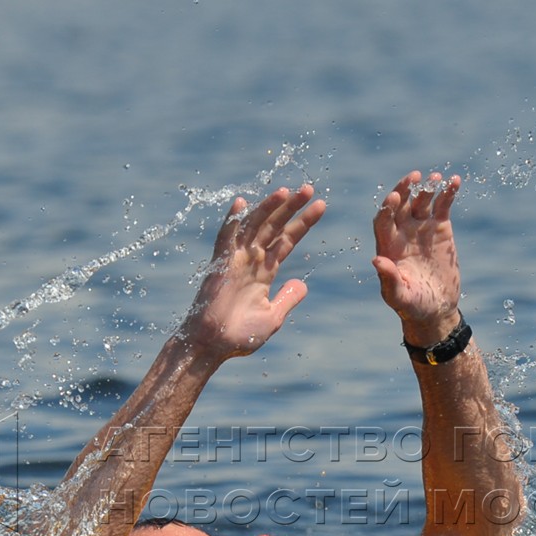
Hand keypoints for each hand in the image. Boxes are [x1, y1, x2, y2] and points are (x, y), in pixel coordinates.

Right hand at [182, 184, 324, 359]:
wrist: (214, 347)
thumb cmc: (240, 336)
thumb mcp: (273, 316)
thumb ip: (288, 298)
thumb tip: (303, 284)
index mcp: (264, 271)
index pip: (286, 240)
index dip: (303, 223)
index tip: (321, 206)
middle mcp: (251, 260)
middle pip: (274, 227)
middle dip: (291, 208)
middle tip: (309, 188)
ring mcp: (235, 260)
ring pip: (254, 226)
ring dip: (269, 208)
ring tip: (287, 191)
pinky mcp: (220, 266)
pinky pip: (226, 239)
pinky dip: (232, 221)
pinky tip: (242, 202)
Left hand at [372, 171, 462, 346]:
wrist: (437, 308)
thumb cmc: (413, 305)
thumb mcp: (400, 296)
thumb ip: (389, 279)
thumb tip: (376, 260)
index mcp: (388, 246)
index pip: (383, 221)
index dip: (388, 208)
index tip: (395, 197)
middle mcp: (402, 232)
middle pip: (401, 205)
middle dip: (405, 189)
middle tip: (414, 177)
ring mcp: (421, 228)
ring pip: (421, 201)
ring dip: (427, 188)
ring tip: (435, 178)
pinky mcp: (440, 227)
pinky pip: (443, 205)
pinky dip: (448, 192)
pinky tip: (455, 181)